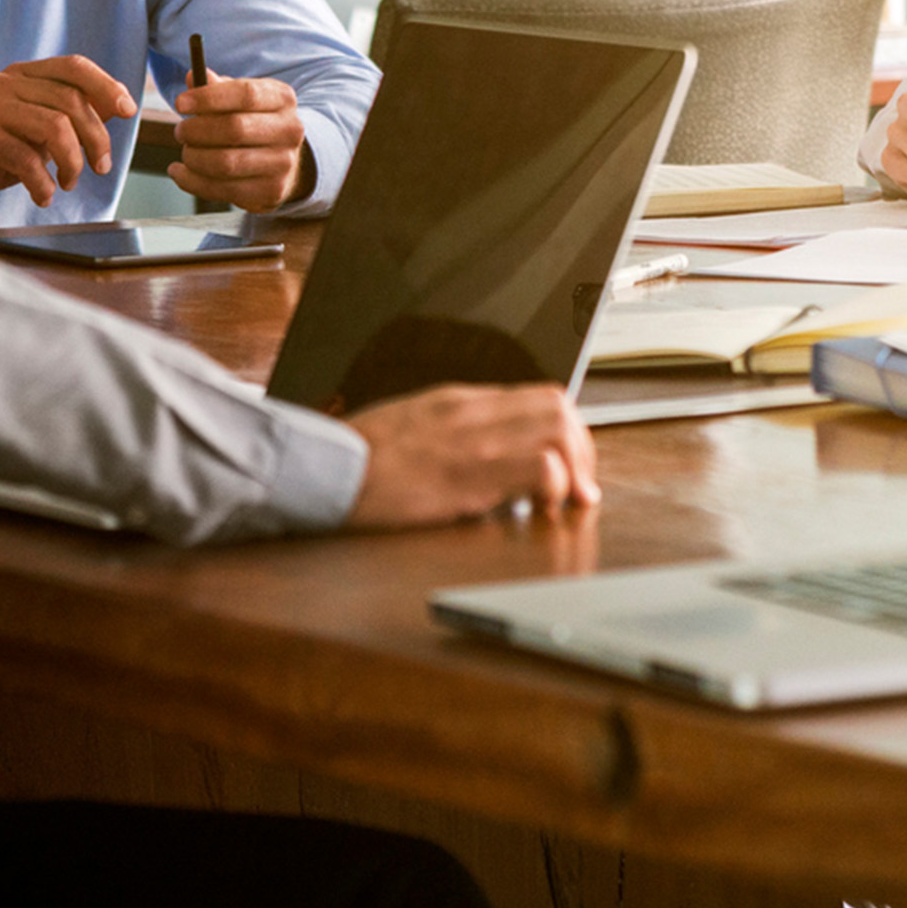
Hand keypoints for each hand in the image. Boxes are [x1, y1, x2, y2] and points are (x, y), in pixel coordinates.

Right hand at [0, 56, 136, 218]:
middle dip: (96, 138)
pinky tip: (43, 196)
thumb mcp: (36, 130)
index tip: (129, 110)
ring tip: (68, 182)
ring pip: (54, 127)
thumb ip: (69, 114)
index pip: (73, 66)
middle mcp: (5, 83)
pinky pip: (26, 158)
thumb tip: (119, 104)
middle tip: (101, 167)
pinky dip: (43, 183)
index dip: (106, 85)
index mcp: (23, 75)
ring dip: (72, 162)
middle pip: (71, 101)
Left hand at [173, 70, 311, 209]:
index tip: (180, 103)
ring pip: (226, 163)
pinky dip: (192, 181)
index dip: (208, 98)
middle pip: (234, 129)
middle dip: (197, 131)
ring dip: (194, 158)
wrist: (282, 160)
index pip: (246, 94)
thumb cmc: (252, 122)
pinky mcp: (270, 192)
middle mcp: (289, 130)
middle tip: (180, 131)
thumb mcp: (240, 99)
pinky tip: (181, 172)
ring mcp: (283, 164)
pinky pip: (221, 190)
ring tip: (187, 152)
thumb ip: (216, 87)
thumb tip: (192, 77)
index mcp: (282, 98)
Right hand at [343, 385, 599, 528]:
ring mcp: (473, 440)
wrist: (324, 469)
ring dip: (575, 467)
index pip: (537, 396)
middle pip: (558, 406)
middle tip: (579, 487)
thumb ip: (450, 431)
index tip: (569, 465)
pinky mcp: (469, 476)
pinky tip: (541, 511)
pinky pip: (539, 466)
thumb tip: (484, 452)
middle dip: (582, 448)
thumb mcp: (410, 426)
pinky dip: (554, 486)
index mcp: (458, 401)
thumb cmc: (358, 458)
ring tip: (566, 502)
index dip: (566, 432)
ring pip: (558, 428)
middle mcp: (473, 412)